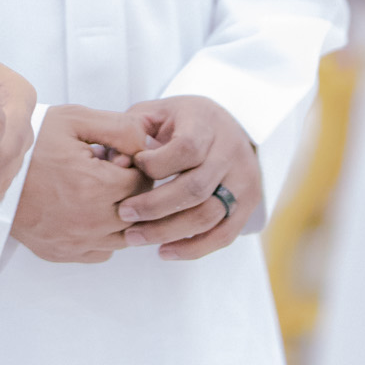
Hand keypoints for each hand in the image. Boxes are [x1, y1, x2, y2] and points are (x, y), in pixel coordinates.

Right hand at [9, 105, 152, 263]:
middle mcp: (91, 221)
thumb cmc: (30, 147)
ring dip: (120, 213)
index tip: (115, 158)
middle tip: (106, 173)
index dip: (135, 166)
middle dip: (130, 189)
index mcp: (96, 187)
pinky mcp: (64, 253)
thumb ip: (120, 128)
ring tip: (96, 192)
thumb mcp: (74, 120)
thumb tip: (148, 145)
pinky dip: (103, 234)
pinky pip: (103, 251)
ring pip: (125, 235)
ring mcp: (77, 242)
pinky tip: (87, 213)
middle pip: (138, 210)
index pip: (144, 183)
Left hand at [117, 95, 260, 259]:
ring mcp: (243, 180)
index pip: (187, 149)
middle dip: (154, 207)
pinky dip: (193, 248)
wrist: (221, 124)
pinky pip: (224, 235)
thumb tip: (117, 164)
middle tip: (124, 215)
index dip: (157, 164)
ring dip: (168, 231)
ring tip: (135, 237)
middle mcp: (231, 152)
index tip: (133, 167)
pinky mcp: (247, 204)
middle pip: (195, 188)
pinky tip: (164, 251)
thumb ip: (130, 132)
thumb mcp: (153, 113)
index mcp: (207, 124)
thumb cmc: (178, 120)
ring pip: (208, 215)